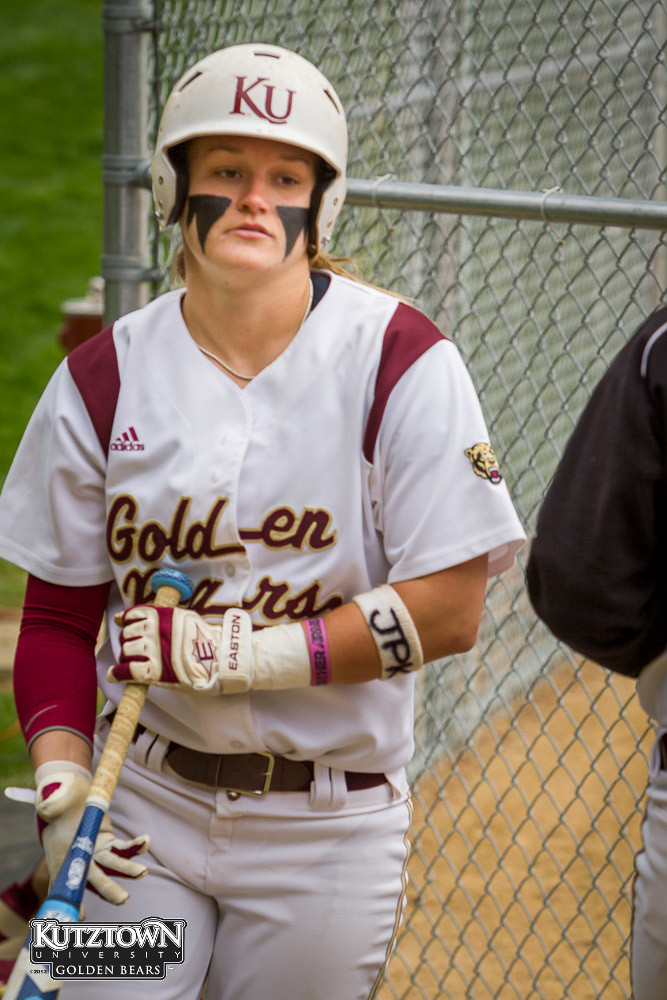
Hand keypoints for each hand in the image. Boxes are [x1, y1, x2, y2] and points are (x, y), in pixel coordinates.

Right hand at [35, 761, 149, 904]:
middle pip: (95, 879)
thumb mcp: (53, 801)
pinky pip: (123, 848)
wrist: (69, 798)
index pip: (65, 882)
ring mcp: (95, 853)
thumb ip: (51, 804)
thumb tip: (48, 807)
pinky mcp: (108, 843)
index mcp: (62, 855)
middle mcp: (80, 859)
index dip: (72, 899)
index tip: (81, 916)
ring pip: (113, 865)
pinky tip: (145, 841)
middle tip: (124, 899)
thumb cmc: (58, 802)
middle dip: (109, 890)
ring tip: (143, 871)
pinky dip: (135, 847)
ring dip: (128, 870)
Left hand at [108, 605, 311, 692]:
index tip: (121, 620)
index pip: (138, 613)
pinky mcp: (154, 671)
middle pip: (130, 633)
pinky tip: (114, 674)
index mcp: (168, 617)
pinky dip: (118, 673)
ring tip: (128, 660)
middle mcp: (158, 631)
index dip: (126, 618)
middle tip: (133, 647)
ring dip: (125, 655)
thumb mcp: (191, 622)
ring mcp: (155, 651)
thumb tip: (158, 621)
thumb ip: (173, 622)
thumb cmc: (212, 645)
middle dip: (128, 640)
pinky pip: (127, 670)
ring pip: (127, 650)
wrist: (225, 661)